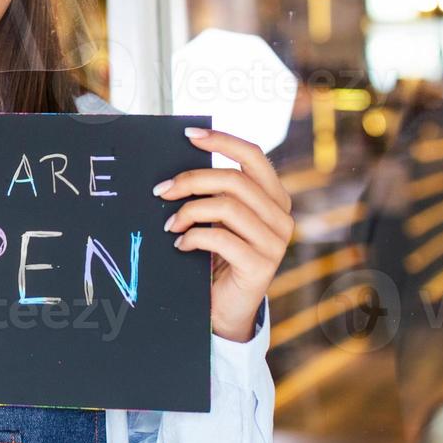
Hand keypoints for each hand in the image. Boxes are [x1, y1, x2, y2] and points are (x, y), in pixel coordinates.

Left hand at [155, 127, 292, 342]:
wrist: (225, 307)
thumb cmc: (218, 257)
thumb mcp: (218, 219)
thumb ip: (213, 194)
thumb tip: (177, 169)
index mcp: (274, 197)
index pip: (253, 155)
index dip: (221, 140)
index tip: (189, 135)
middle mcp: (281, 216)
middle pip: (233, 179)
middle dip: (190, 181)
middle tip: (161, 191)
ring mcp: (275, 242)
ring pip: (226, 207)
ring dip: (188, 212)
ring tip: (170, 225)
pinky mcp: (261, 265)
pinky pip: (221, 238)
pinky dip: (193, 238)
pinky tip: (180, 246)